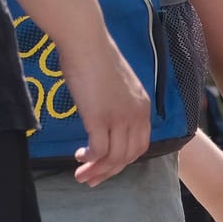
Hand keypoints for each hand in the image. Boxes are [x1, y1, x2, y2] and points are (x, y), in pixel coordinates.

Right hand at [64, 45, 150, 184]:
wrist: (86, 41)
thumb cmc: (94, 57)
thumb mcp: (116, 85)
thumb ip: (117, 103)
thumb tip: (104, 117)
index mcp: (143, 108)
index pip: (140, 145)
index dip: (124, 161)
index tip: (108, 167)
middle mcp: (136, 115)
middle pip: (128, 156)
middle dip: (110, 172)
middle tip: (92, 180)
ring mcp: (120, 117)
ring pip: (114, 157)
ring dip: (97, 170)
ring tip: (81, 175)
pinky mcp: (100, 117)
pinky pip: (99, 149)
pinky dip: (90, 158)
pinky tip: (79, 158)